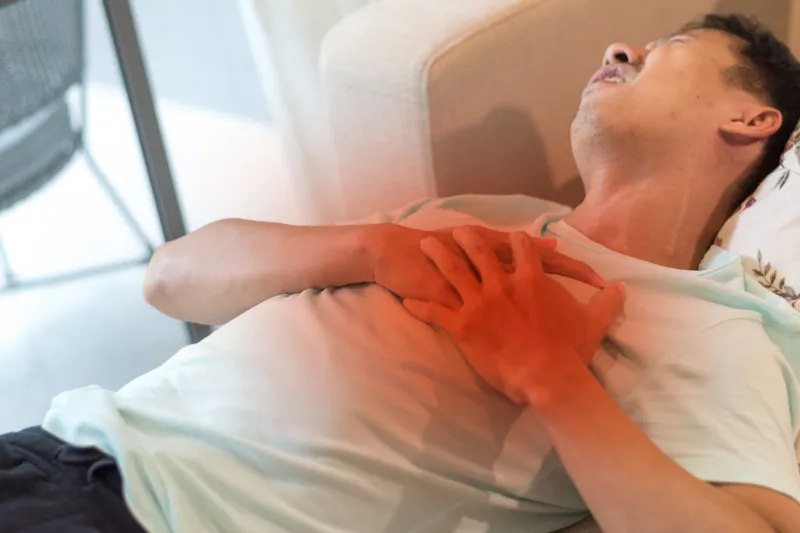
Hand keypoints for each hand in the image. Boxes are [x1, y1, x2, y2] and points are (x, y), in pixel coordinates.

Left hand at [402, 227, 625, 403]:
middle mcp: (501, 284)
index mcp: (530, 280)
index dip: (515, 239)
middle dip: (467, 237)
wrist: (546, 377)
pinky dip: (419, 307)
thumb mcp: (594, 323)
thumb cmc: (570, 351)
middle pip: (479, 251)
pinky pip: (434, 312)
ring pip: (451, 271)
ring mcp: (478, 303)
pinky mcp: (462, 325)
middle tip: (456, 230)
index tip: (510, 236)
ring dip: (437, 257)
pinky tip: (406, 304)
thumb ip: (608, 303)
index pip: (522, 248)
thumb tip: (623, 288)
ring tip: (424, 246)